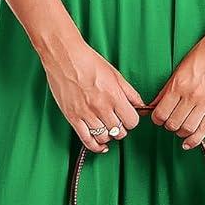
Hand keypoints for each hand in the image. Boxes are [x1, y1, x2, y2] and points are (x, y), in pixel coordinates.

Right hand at [41, 38, 146, 152]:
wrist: (64, 57)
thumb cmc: (88, 61)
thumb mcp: (115, 74)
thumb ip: (130, 92)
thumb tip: (141, 106)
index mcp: (114, 96)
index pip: (132, 121)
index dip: (132, 120)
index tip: (128, 116)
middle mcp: (101, 107)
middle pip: (119, 132)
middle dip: (121, 128)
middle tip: (117, 121)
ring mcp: (86, 114)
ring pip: (104, 137)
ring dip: (109, 135)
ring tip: (107, 127)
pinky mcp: (72, 117)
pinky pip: (86, 140)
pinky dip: (96, 147)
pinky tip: (101, 146)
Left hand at [148, 25, 204, 147]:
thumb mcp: (181, 67)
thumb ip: (167, 88)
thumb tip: (155, 103)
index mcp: (178, 84)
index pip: (160, 113)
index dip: (157, 119)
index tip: (159, 117)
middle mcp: (191, 95)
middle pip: (173, 123)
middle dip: (168, 125)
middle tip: (170, 122)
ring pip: (187, 129)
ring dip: (180, 132)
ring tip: (180, 127)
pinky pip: (204, 129)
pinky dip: (194, 140)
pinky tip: (188, 143)